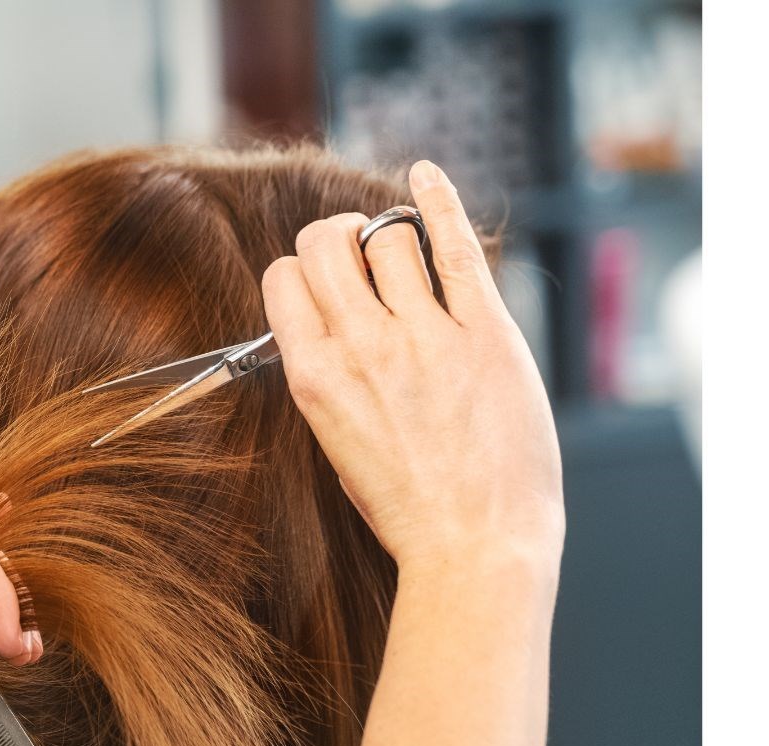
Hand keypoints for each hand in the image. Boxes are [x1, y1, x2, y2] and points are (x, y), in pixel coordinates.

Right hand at [262, 160, 564, 576]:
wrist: (475, 546)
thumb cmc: (407, 507)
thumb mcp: (336, 442)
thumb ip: (329, 378)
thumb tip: (330, 326)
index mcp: (314, 378)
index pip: (284, 279)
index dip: (301, 271)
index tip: (324, 283)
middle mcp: (361, 348)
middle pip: (328, 243)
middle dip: (338, 237)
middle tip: (360, 254)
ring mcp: (425, 336)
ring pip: (389, 236)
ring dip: (391, 235)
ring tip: (405, 253)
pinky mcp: (485, 332)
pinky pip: (454, 245)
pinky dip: (438, 198)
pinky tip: (426, 176)